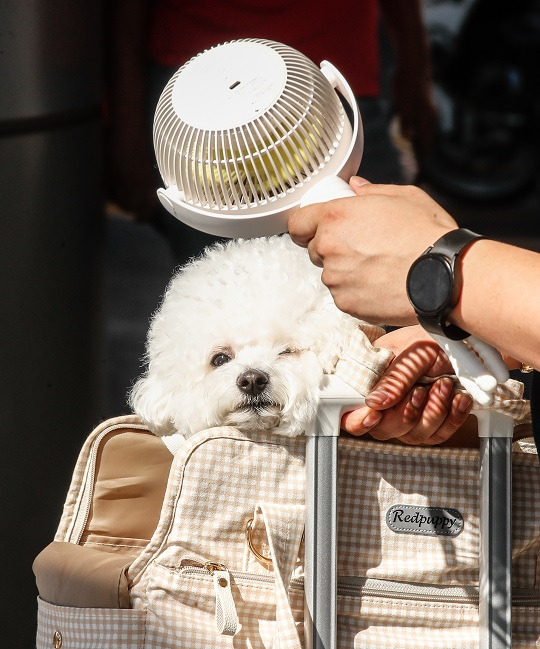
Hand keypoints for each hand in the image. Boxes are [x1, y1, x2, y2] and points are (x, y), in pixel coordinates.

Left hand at [288, 180, 457, 325]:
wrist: (444, 277)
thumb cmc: (426, 234)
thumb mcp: (404, 197)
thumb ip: (371, 191)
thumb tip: (354, 187)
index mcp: (335, 217)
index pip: (297, 223)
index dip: (306, 225)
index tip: (314, 228)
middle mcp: (328, 248)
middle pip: (314, 249)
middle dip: (331, 247)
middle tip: (361, 246)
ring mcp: (335, 279)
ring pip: (330, 274)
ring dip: (345, 271)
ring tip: (377, 267)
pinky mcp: (345, 304)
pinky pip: (343, 295)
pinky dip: (356, 291)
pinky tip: (380, 284)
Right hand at [341, 326, 473, 444]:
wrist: (465, 341)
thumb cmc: (433, 340)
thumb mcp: (413, 353)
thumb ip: (395, 378)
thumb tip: (373, 403)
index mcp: (371, 382)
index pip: (350, 412)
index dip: (358, 420)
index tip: (374, 414)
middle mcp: (387, 403)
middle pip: (383, 431)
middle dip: (406, 414)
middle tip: (421, 389)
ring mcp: (410, 415)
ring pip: (414, 436)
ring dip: (433, 412)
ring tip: (445, 385)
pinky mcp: (434, 423)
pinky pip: (439, 435)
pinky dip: (452, 418)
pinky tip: (459, 397)